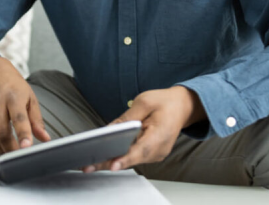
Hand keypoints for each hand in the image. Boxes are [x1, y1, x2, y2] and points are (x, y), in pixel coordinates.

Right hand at [0, 53, 49, 153]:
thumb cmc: (11, 83)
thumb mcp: (29, 96)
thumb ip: (36, 120)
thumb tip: (45, 138)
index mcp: (14, 96)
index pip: (19, 118)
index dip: (23, 134)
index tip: (26, 147)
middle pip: (1, 132)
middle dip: (10, 149)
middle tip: (16, 155)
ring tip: (6, 150)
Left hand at [84, 86, 204, 172]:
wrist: (182, 106)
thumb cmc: (164, 102)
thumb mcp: (144, 102)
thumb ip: (126, 118)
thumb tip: (109, 130)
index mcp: (160, 135)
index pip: (141, 150)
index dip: (125, 158)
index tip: (113, 164)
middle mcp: (159, 150)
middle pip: (131, 159)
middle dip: (109, 161)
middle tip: (87, 165)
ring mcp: (155, 154)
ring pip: (129, 159)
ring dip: (110, 160)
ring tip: (89, 163)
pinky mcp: (149, 154)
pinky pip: (131, 156)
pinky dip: (117, 156)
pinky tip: (100, 156)